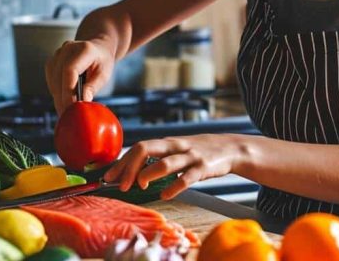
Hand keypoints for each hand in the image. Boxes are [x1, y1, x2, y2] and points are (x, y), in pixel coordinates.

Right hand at [45, 39, 114, 114]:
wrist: (97, 48)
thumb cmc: (102, 61)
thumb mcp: (104, 74)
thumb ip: (93, 86)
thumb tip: (82, 102)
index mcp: (84, 49)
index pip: (70, 70)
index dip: (68, 91)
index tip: (71, 108)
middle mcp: (67, 49)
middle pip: (59, 77)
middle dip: (62, 99)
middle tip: (68, 116)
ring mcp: (57, 54)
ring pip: (52, 80)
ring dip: (58, 98)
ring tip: (66, 112)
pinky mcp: (52, 62)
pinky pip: (51, 81)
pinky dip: (56, 93)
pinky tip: (63, 101)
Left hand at [103, 134, 246, 199]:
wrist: (230, 148)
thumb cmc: (198, 152)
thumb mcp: (176, 150)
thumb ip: (157, 158)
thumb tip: (130, 172)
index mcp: (166, 143)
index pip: (138, 148)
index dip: (122, 162)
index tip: (109, 177)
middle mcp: (175, 146)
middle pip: (146, 149)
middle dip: (130, 167)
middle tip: (122, 185)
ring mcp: (190, 156)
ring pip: (166, 162)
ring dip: (149, 173)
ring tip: (140, 185)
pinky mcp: (204, 168)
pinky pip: (187, 178)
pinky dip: (174, 187)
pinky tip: (165, 195)